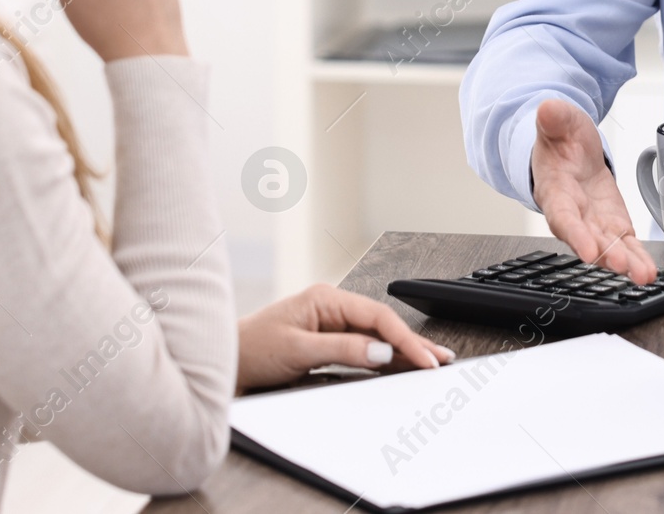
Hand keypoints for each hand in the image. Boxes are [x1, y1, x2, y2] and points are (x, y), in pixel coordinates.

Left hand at [236, 284, 454, 393]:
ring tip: (429, 364)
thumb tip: (382, 350)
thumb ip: (343, 348)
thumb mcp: (298, 350)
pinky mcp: (327, 341)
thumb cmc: (251, 350)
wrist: (222, 362)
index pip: (377, 316)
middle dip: (413, 342)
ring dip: (402, 350)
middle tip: (441, 361)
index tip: (424, 359)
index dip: (405, 339)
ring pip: (376, 335)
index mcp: (326, 298)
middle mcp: (331, 307)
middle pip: (382, 324)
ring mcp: (330, 323)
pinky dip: (384, 357)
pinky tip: (400, 365)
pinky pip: (364, 347)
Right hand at [530, 99, 658, 284]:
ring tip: (643, 275)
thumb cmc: (560, 141)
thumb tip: (547, 108)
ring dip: (625, 262)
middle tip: (621, 265)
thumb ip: (554, 118)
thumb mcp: (559, 122)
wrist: (570, 152)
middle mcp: (573, 214)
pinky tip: (649, 272)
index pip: (562, 215)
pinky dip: (637, 259)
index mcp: (555, 191)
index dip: (574, 233)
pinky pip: (626, 245)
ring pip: (609, 247)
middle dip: (605, 254)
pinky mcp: (613, 225)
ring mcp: (594, 223)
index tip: (587, 249)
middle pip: (588, 239)